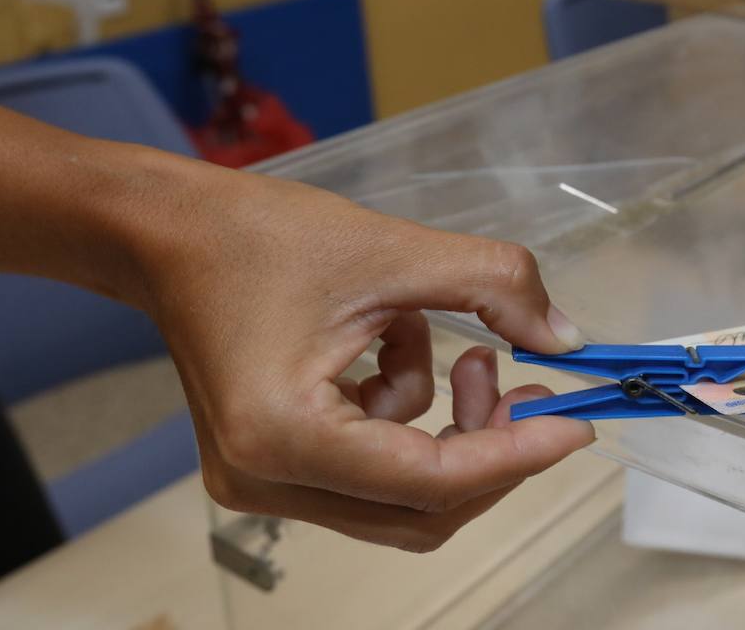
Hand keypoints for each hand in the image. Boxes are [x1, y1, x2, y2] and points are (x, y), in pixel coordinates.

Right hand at [126, 157, 593, 551]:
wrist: (170, 233)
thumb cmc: (260, 236)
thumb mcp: (395, 249)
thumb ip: (495, 288)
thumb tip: (565, 339)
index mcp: (285, 436)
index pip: (432, 480)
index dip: (516, 454)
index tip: (575, 423)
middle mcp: (265, 480)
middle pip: (420, 510)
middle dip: (488, 449)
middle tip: (525, 386)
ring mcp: (260, 482)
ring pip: (398, 493)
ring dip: (445, 424)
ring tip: (457, 343)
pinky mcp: (266, 465)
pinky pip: (368, 466)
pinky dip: (403, 412)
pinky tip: (394, 343)